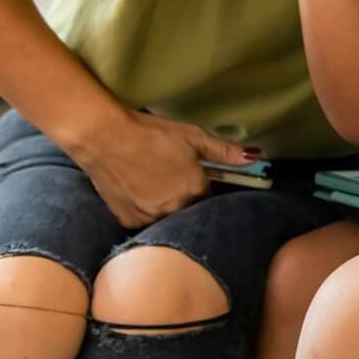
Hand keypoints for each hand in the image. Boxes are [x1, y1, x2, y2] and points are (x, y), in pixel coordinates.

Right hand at [68, 110, 254, 228]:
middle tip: (169, 180)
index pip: (208, 200)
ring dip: (165, 210)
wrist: (105, 138)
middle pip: (188, 212)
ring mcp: (150, 219)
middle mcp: (174, 210)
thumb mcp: (192, 137)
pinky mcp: (128, 222)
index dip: (201, 189)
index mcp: (194, 190)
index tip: (191, 178)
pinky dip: (145, 213)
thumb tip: (254, 156)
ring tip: (152, 186)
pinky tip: (138, 193)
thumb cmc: (150, 134)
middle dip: (184, 201)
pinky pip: (144, 224)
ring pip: (167, 220)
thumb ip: (224, 151)